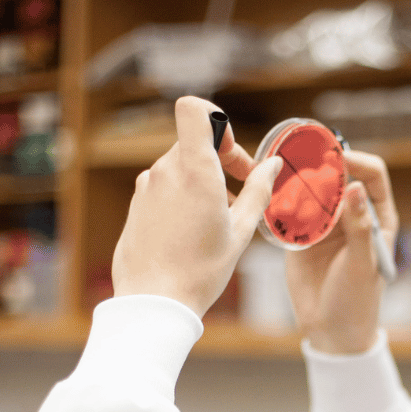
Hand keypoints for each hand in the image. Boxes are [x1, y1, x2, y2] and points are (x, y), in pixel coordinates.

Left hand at [111, 95, 282, 318]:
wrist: (155, 301)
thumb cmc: (200, 271)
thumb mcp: (241, 232)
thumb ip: (259, 191)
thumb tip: (274, 165)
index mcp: (194, 171)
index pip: (194, 109)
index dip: (216, 120)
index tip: (230, 155)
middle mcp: (165, 170)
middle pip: (195, 143)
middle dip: (221, 162)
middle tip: (241, 197)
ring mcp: (147, 186)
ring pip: (181, 167)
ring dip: (204, 183)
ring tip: (219, 221)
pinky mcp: (137, 204)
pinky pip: (165, 187)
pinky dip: (184, 198)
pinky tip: (194, 232)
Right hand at [285, 150, 397, 353]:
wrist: (330, 331)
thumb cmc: (357, 300)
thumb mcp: (361, 264)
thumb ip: (359, 227)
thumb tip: (355, 188)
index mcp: (377, 218)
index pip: (373, 176)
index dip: (357, 161)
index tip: (337, 159)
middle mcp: (352, 215)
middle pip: (339, 176)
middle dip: (322, 167)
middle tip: (302, 166)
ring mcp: (325, 224)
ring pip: (312, 189)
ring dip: (299, 182)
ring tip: (285, 183)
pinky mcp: (300, 235)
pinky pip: (291, 209)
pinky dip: (282, 201)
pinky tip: (273, 199)